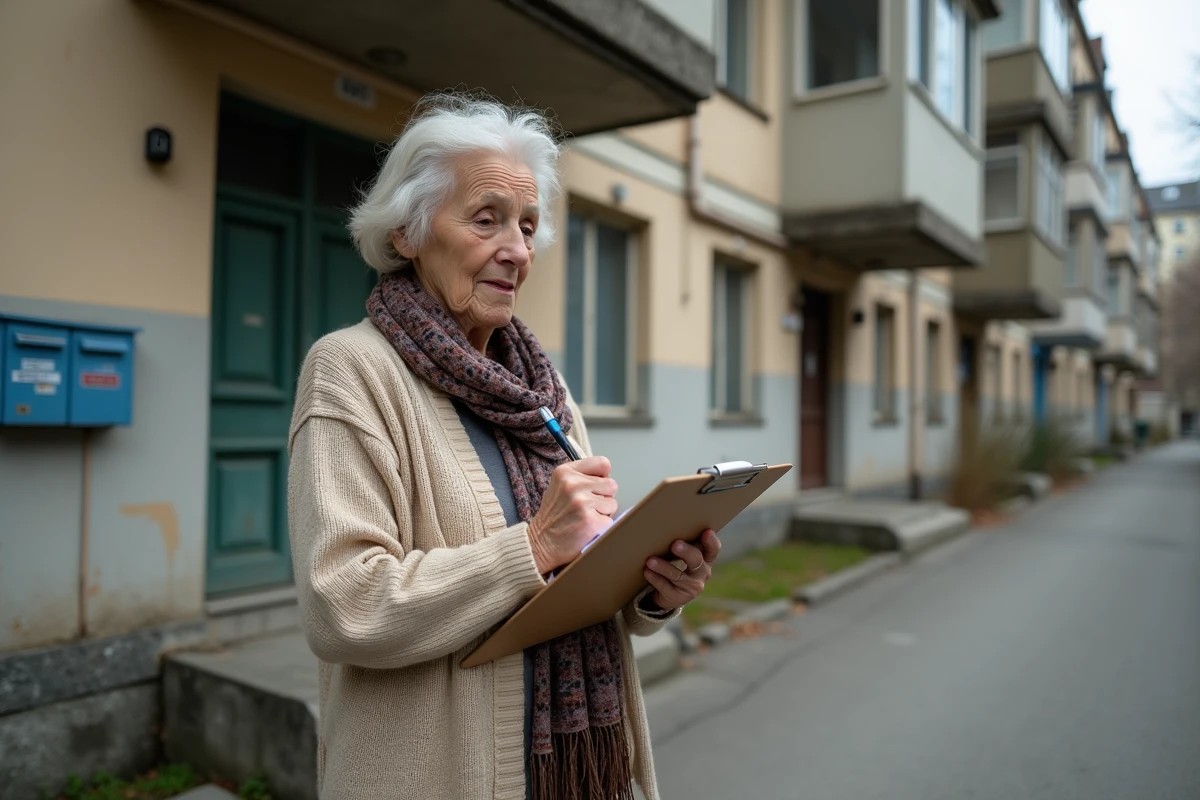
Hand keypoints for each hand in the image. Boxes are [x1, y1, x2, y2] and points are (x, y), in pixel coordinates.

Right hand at [528, 457, 617, 573]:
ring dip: (603, 512)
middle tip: (586, 507)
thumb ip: (580, 476)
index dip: (603, 477)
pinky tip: (586, 528)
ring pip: (613, 503)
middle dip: (603, 497)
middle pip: (611, 484)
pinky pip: (610, 520)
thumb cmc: (553, 516)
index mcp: (565, 472)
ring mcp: (582, 502)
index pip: (603, 463)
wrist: (541, 544)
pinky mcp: (590, 521)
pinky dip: (602, 527)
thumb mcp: (559, 486)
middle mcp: (573, 484)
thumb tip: (606, 475)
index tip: (594, 487)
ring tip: (585, 517)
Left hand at [643, 529, 720, 610]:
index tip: (706, 532)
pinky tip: (647, 571)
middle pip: (696, 560)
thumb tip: (664, 525)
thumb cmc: (677, 562)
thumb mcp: (684, 553)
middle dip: (686, 552)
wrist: (671, 592)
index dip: (711, 541)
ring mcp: (691, 586)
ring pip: (678, 575)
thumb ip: (683, 541)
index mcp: (706, 558)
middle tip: (675, 544)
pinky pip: (665, 586)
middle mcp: (702, 572)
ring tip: (650, 560)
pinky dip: (655, 578)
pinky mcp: (678, 597)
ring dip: (664, 567)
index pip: (713, 549)